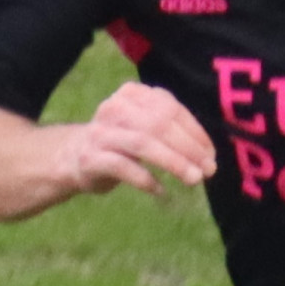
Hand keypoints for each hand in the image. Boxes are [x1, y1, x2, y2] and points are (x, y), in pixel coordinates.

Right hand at [57, 81, 216, 198]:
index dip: (195, 132)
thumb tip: (207, 155)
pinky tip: (162, 191)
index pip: (170, 109)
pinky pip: (124, 168)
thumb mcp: (144, 125)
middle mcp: (115, 108)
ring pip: (143, 144)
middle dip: (188, 149)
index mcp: (133, 93)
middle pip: (159, 125)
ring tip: (194, 179)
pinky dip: (146, 180)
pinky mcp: (91, 158)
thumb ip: (171, 130)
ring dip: (173, 163)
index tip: (211, 154)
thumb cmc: (120, 142)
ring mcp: (101, 133)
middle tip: (208, 170)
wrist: (74, 157)